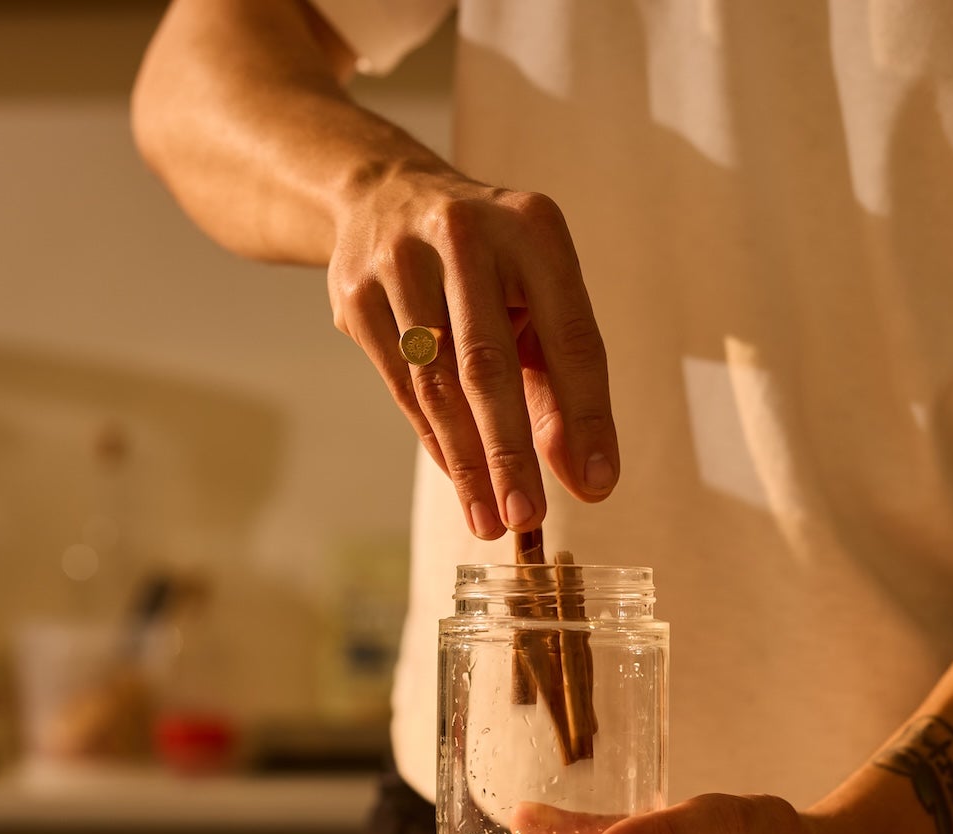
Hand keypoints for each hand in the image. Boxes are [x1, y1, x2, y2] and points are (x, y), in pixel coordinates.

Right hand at [327, 165, 617, 538]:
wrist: (383, 193)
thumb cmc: (487, 265)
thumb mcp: (537, 296)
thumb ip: (562, 381)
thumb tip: (586, 476)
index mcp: (533, 229)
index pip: (571, 336)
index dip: (587, 416)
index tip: (596, 484)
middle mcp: (466, 236)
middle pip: (489, 364)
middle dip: (510, 452)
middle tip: (527, 518)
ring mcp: (400, 262)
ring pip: (437, 384)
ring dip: (467, 463)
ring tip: (490, 520)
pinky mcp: (356, 295)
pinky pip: (402, 386)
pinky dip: (435, 438)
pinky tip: (459, 478)